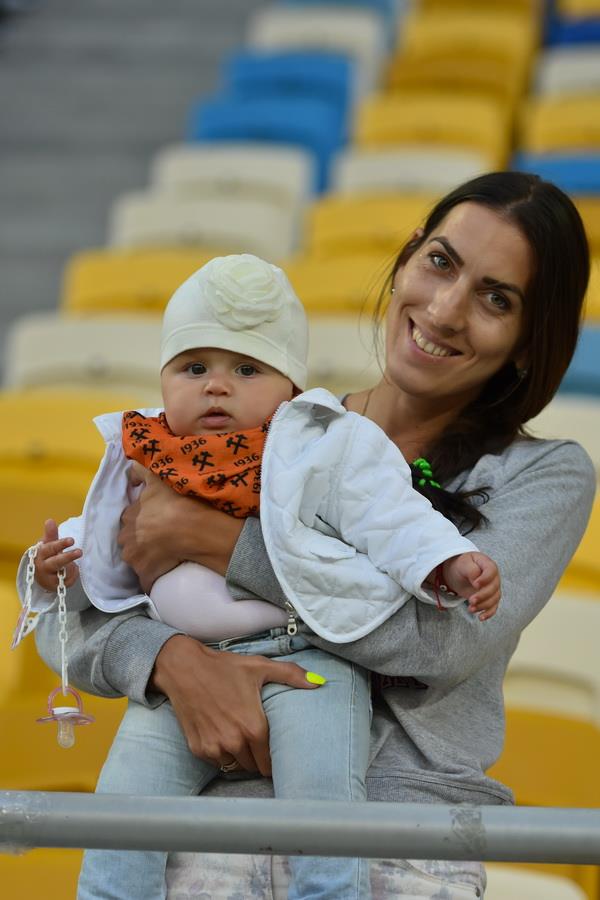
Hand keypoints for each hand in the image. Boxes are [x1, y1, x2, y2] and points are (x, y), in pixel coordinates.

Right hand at [34, 519, 81, 590]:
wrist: (42, 576)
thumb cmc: (47, 556)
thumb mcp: (48, 545)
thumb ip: (51, 534)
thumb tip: (49, 520)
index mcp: (40, 554)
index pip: (50, 548)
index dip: (61, 544)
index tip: (72, 540)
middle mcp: (42, 567)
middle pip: (56, 562)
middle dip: (68, 557)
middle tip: (80, 551)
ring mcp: (48, 579)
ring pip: (64, 573)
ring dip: (71, 567)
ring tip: (72, 561)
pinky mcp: (55, 587)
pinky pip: (69, 581)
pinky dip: (73, 574)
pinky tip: (71, 570)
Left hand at [118, 462, 243, 591]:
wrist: (193, 528)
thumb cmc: (175, 502)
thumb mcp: (157, 479)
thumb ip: (140, 471)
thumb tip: (129, 470)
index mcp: (128, 517)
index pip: (129, 520)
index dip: (142, 521)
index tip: (155, 522)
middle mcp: (126, 539)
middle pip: (131, 542)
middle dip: (140, 541)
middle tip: (160, 539)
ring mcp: (135, 559)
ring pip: (137, 560)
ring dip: (146, 559)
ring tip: (164, 556)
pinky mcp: (147, 575)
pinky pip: (147, 580)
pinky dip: (153, 578)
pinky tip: (163, 573)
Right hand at [151, 634, 323, 774]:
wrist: (184, 668)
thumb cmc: (224, 667)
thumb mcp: (260, 667)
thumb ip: (292, 675)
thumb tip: (320, 682)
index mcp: (254, 727)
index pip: (271, 762)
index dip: (275, 760)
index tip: (277, 755)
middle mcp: (234, 742)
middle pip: (254, 767)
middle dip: (258, 758)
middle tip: (258, 745)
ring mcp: (214, 748)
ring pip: (235, 766)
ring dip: (240, 758)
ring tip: (241, 740)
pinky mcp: (198, 749)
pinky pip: (217, 762)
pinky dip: (221, 754)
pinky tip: (222, 736)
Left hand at [442, 552, 500, 620]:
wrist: (458, 573)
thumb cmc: (461, 566)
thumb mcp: (463, 564)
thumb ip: (471, 570)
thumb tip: (477, 582)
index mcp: (488, 564)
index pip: (492, 571)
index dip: (485, 579)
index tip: (475, 584)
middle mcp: (493, 577)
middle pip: (494, 587)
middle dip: (483, 595)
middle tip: (471, 600)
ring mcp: (493, 588)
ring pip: (494, 599)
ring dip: (483, 605)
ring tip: (470, 609)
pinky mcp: (489, 598)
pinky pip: (493, 607)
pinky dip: (488, 613)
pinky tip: (480, 618)